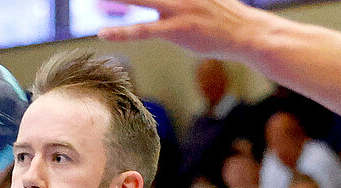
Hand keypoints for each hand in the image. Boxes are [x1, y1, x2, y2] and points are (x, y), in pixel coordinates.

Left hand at [97, 0, 263, 55]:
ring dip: (115, 1)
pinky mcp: (178, 29)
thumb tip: (161, 2)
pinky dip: (122, 31)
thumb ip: (179, 0)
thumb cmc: (224, 17)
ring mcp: (178, 8)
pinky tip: (104, 32)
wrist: (246, 32)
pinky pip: (144, 30)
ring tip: (93, 3)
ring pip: (138, 1)